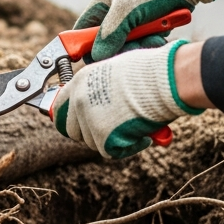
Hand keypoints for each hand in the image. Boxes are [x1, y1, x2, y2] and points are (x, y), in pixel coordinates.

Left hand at [53, 41, 202, 158]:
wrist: (163, 80)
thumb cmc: (149, 72)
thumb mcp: (114, 72)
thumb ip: (100, 89)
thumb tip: (101, 104)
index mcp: (80, 81)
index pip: (59, 108)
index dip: (69, 119)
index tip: (80, 124)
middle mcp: (79, 100)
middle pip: (72, 130)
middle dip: (89, 134)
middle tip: (109, 133)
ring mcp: (89, 119)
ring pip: (92, 142)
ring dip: (111, 140)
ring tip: (134, 127)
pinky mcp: (102, 136)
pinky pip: (111, 151)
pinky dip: (128, 147)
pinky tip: (143, 136)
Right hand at [75, 0, 216, 60]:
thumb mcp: (127, 8)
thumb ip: (110, 33)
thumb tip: (96, 56)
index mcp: (101, 5)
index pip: (82, 32)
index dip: (84, 48)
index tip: (96, 61)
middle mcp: (113, 14)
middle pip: (106, 45)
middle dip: (121, 48)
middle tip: (136, 44)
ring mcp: (131, 21)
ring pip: (127, 48)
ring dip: (140, 46)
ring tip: (154, 37)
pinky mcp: (147, 27)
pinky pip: (143, 45)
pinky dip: (152, 43)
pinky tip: (161, 35)